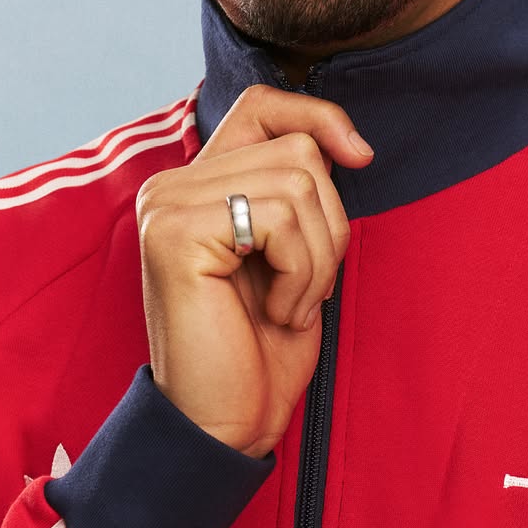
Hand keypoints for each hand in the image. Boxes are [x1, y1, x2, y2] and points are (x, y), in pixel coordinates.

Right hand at [135, 84, 373, 457]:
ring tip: (289, 302)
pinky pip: (281, 220)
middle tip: (306, 285)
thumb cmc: (262, 346)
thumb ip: (300, 192)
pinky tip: (275, 312)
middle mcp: (172, 185)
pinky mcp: (175, 234)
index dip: (319, 116)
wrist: (224, 423)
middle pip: (298, 150)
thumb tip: (350, 145)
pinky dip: (302, 273)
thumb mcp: (295, 253)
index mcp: (197, 183)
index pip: (264, 104)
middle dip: (330, 224)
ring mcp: (167, 206)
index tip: (360, 157)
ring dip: (319, 256)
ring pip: (299, 182)